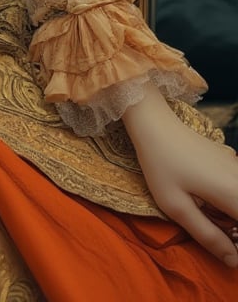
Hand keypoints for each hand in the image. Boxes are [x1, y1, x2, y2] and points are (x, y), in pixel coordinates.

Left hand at [122, 83, 237, 266]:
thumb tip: (234, 262)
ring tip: (204, 211)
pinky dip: (228, 202)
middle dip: (234, 230)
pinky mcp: (231, 162)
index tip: (223, 244)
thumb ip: (209, 237)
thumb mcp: (177, 207)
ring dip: (231, 216)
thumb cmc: (161, 165)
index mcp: (234, 194)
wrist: (155, 124)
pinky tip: (206, 198)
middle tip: (210, 228)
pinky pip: (237, 190)